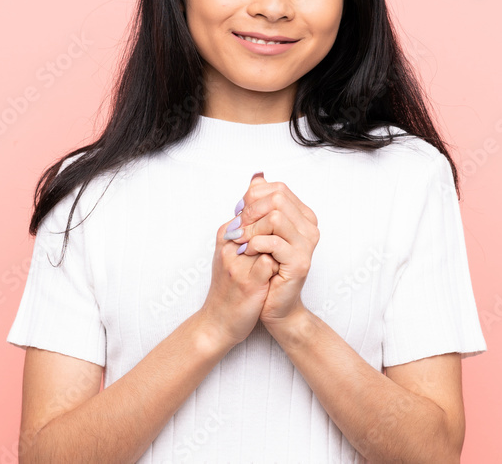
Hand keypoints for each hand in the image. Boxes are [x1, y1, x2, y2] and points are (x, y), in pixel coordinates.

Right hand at [198, 174, 280, 349]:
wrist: (219, 322)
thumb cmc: (230, 285)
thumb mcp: (235, 250)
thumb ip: (248, 220)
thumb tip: (259, 180)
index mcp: (226, 234)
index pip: (256, 206)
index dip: (275, 220)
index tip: (279, 236)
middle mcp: (229, 244)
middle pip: (266, 218)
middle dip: (282, 232)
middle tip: (281, 249)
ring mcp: (238, 262)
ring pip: (271, 238)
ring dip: (281, 249)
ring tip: (276, 263)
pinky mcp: (248, 281)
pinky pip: (271, 262)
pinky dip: (279, 267)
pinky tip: (276, 276)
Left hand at [233, 173, 319, 329]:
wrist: (270, 306)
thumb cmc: (263, 270)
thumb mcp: (258, 231)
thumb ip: (260, 204)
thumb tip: (257, 175)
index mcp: (302, 217)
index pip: (277, 189)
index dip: (253, 198)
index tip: (239, 215)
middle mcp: (310, 228)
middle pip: (277, 198)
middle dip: (251, 211)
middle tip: (237, 230)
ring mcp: (307, 245)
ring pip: (276, 217)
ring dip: (251, 229)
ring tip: (241, 243)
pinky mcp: (299, 263)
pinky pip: (274, 242)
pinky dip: (254, 245)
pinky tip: (248, 253)